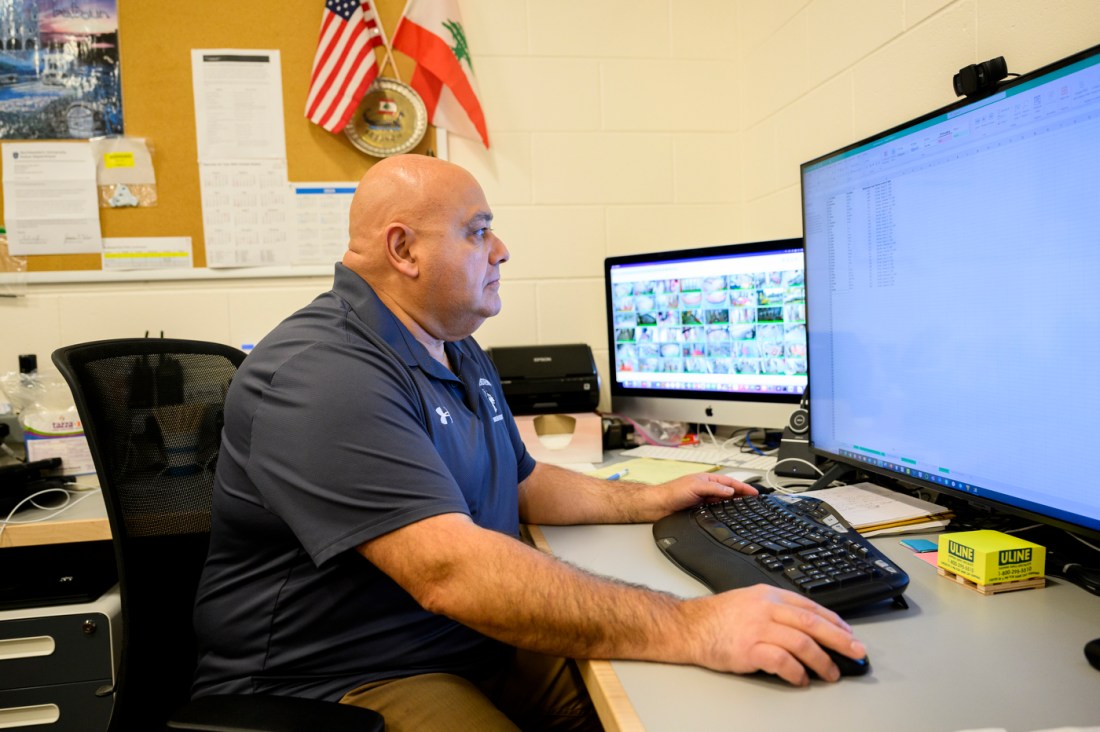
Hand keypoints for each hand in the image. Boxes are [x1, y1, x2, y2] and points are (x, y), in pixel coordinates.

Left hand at [643, 471, 757, 519]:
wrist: (659, 506)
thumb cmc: (672, 492)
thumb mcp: (696, 487)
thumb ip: (714, 489)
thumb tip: (730, 491)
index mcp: (707, 480)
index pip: (730, 483)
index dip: (743, 487)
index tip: (755, 492)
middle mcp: (707, 489)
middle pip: (729, 492)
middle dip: (742, 496)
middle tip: (754, 502)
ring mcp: (704, 500)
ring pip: (724, 502)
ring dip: (734, 505)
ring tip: (746, 509)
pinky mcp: (700, 510)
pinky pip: (716, 511)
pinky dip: (724, 513)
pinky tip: (729, 517)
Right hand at [683, 584, 865, 685]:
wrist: (689, 626)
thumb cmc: (718, 617)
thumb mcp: (750, 601)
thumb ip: (777, 609)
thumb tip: (807, 627)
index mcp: (770, 595)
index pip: (811, 607)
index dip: (835, 622)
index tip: (849, 634)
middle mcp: (767, 609)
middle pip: (813, 623)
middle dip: (840, 639)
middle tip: (856, 652)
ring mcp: (758, 628)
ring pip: (802, 643)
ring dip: (822, 661)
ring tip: (831, 673)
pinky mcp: (749, 649)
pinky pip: (782, 661)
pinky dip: (796, 672)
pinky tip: (801, 679)